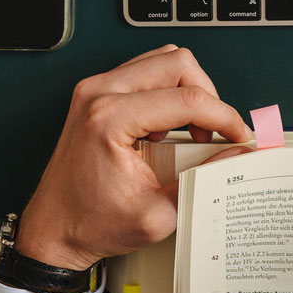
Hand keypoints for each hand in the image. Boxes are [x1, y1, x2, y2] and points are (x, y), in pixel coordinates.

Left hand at [15, 45, 253, 270]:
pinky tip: (168, 125)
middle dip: (209, 98)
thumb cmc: (91, 223)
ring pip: (164, 61)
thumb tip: (238, 155)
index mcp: (109, 119)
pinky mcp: (96, 94)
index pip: (188, 99)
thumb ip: (205, 180)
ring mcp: (95, 90)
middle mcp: (98, 94)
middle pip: (178, 65)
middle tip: (215, 132)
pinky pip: (146, 72)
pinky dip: (169, 92)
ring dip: (188, 91)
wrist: (52, 230)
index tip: (240, 136)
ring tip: (191, 128)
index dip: (225, 118)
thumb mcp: (160, 213)